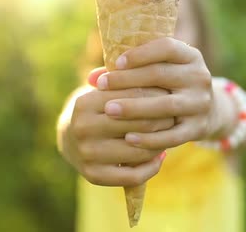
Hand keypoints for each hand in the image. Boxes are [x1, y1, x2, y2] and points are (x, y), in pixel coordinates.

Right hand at [61, 72, 172, 186]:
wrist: (68, 138)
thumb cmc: (97, 108)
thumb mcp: (103, 90)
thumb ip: (125, 79)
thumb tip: (158, 69)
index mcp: (85, 103)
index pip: (133, 97)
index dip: (157, 95)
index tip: (172, 94)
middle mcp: (83, 129)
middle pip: (140, 124)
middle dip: (163, 119)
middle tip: (176, 114)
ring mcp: (87, 154)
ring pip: (139, 151)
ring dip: (161, 143)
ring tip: (170, 134)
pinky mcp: (93, 175)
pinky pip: (133, 176)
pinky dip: (152, 166)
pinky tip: (160, 156)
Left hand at [96, 37, 214, 149]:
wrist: (206, 112)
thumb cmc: (169, 86)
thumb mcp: (156, 71)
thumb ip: (127, 71)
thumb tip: (92, 78)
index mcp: (190, 56)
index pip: (166, 47)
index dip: (140, 54)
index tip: (115, 62)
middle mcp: (200, 77)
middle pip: (160, 75)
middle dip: (128, 80)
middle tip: (101, 85)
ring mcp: (201, 103)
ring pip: (165, 105)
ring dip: (135, 108)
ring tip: (109, 110)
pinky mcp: (198, 128)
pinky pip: (172, 135)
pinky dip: (150, 138)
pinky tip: (128, 138)